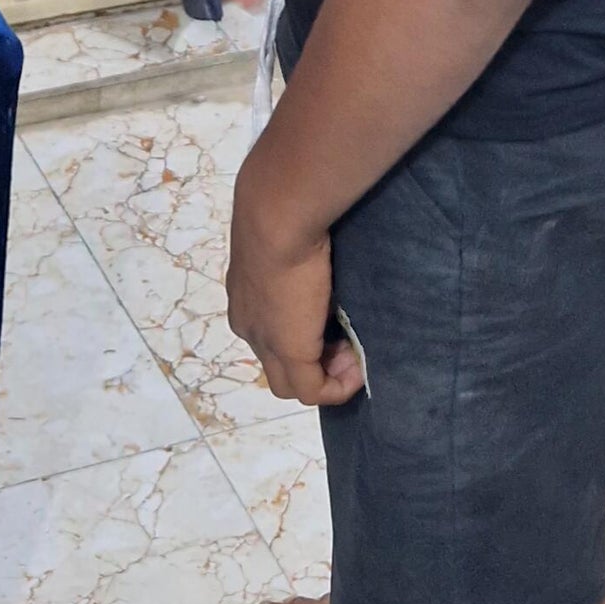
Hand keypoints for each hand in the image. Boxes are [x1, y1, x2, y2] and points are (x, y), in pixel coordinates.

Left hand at [226, 142, 361, 404]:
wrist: (277, 213)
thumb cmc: (285, 213)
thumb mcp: (286, 240)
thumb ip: (296, 255)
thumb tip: (318, 249)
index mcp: (245, 299)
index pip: (270, 335)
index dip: (305, 336)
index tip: (337, 323)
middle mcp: (249, 325)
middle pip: (277, 366)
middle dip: (315, 362)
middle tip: (348, 344)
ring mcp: (265, 341)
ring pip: (291, 383)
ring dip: (326, 376)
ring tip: (356, 355)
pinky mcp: (290, 350)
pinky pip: (312, 390)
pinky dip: (337, 387)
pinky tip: (359, 369)